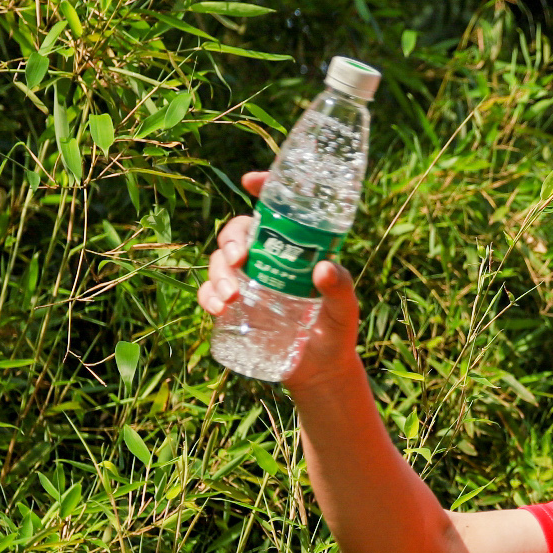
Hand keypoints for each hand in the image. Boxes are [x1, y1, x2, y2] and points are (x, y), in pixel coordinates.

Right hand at [198, 170, 362, 386]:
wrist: (320, 372)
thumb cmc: (337, 332)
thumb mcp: (344, 309)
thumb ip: (340, 288)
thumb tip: (323, 268)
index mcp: (294, 249)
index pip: (275, 211)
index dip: (262, 190)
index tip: (250, 180)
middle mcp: (266, 260)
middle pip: (238, 234)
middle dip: (231, 239)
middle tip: (238, 257)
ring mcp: (248, 284)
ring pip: (219, 263)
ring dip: (218, 273)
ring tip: (231, 295)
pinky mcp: (234, 309)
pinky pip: (210, 295)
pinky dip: (208, 297)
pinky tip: (218, 308)